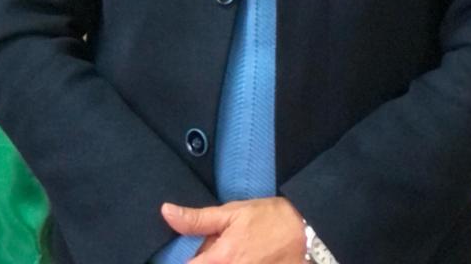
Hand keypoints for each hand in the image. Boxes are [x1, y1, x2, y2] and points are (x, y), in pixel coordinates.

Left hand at [161, 196, 304, 263]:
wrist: (304, 231)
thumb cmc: (266, 218)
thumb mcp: (231, 212)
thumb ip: (197, 219)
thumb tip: (166, 212)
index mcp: (219, 259)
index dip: (180, 260)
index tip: (179, 254)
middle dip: (202, 260)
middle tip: (211, 251)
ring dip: (215, 261)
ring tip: (227, 252)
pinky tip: (237, 257)